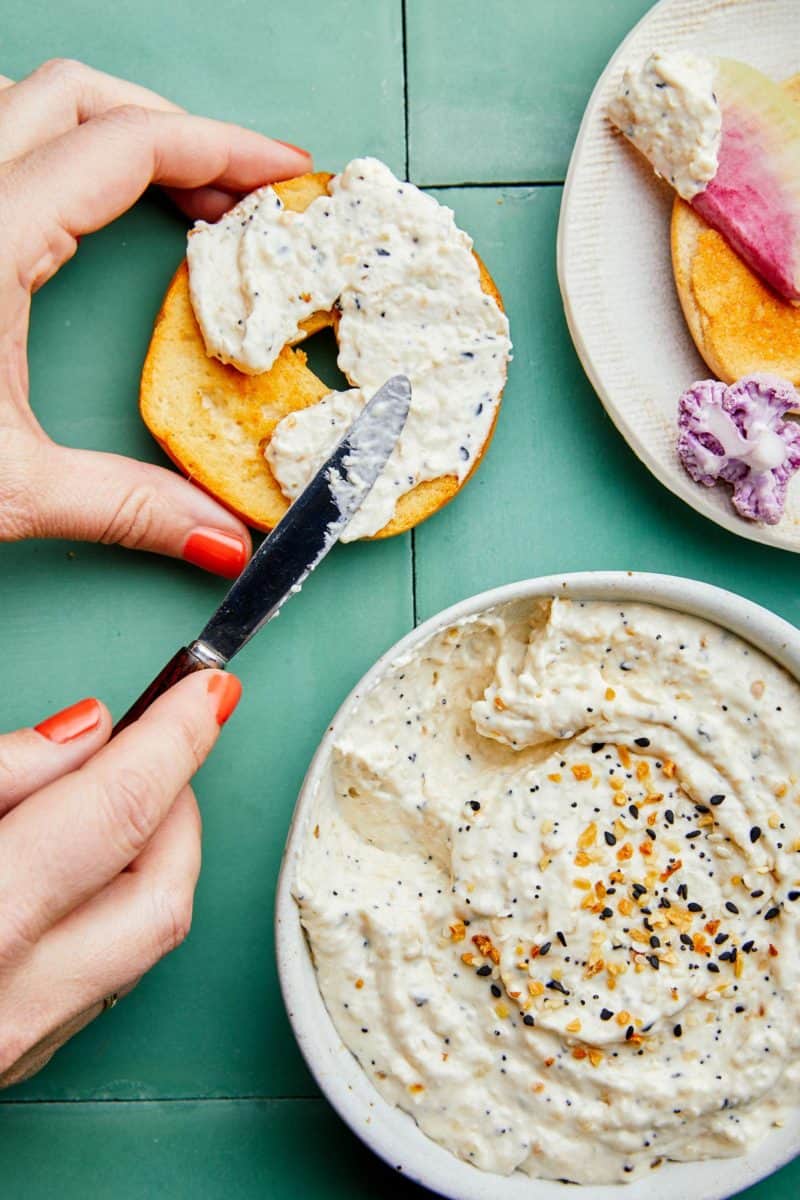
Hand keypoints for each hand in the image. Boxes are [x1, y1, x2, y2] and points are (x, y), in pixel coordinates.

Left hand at [0, 58, 311, 575]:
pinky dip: (60, 159)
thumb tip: (220, 540)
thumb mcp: (8, 488)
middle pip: (78, 96)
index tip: (284, 175)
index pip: (126, 146)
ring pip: (25, 106)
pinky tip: (83, 217)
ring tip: (176, 195)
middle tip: (238, 191)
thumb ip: (127, 508)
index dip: (222, 150)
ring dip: (111, 134)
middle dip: (174, 129)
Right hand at [0, 669, 240, 1087]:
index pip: (119, 808)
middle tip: (159, 747)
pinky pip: (105, 977)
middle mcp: (13, 1000)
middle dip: (178, 803)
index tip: (207, 690)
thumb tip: (85, 735)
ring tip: (114, 802)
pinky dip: (116, 911)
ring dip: (154, 857)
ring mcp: (18, 1043)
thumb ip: (3, 774)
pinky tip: (81, 874)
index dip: (174, 736)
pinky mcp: (17, 1063)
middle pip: (163, 888)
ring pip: (147, 939)